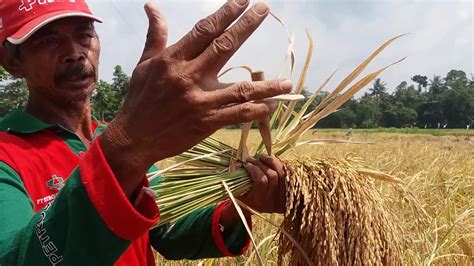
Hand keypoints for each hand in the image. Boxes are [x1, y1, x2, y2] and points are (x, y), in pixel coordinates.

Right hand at [99, 1, 291, 196]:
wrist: (134, 138)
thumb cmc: (140, 99)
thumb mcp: (144, 64)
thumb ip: (156, 35)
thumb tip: (151, 6)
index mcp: (173, 59)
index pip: (204, 30)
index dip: (225, 13)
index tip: (243, 0)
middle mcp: (188, 77)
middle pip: (224, 47)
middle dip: (247, 26)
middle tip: (264, 8)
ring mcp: (199, 101)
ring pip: (240, 89)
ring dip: (266, 85)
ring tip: (287, 81)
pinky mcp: (205, 122)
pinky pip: (237, 115)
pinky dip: (256, 111)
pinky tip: (272, 106)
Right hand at [240, 155, 285, 212]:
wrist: (258, 207)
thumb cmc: (245, 198)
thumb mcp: (239, 194)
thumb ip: (237, 182)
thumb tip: (236, 164)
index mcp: (260, 202)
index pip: (261, 181)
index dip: (254, 169)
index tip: (247, 164)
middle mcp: (274, 200)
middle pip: (272, 176)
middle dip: (261, 164)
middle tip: (252, 159)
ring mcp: (284, 195)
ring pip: (282, 173)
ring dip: (271, 161)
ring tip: (262, 157)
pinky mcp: (291, 190)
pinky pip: (289, 173)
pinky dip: (280, 164)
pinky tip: (272, 160)